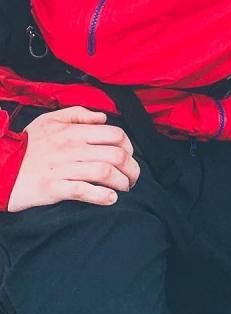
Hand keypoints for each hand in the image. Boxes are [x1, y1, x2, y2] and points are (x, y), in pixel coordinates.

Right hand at [7, 106, 140, 210]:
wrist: (0, 167)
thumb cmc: (27, 144)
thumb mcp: (50, 119)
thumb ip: (78, 114)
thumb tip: (103, 118)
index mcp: (74, 131)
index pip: (115, 135)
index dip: (129, 146)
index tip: (130, 156)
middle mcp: (73, 148)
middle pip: (115, 155)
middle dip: (131, 167)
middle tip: (134, 177)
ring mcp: (64, 168)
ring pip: (104, 172)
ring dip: (121, 182)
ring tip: (125, 188)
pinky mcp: (54, 188)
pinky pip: (84, 191)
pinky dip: (102, 196)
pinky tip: (111, 199)